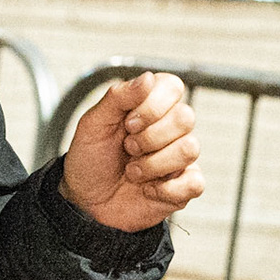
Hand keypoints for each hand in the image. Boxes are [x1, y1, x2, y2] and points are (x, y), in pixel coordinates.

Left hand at [59, 72, 204, 231]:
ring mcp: (179, 158)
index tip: (127, 123)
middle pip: (185, 118)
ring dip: (153, 164)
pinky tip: (148, 189)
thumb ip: (118, 97)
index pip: (173, 87)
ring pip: (190, 149)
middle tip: (128, 148)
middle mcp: (170, 129)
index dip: (151, 106)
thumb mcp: (93, 124)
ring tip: (132, 171)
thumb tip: (147, 78)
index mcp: (151, 106)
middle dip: (149, 137)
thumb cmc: (90, 159)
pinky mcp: (183, 187)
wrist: (84, 202)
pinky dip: (166, 189)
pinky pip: (196, 183)